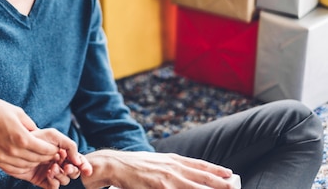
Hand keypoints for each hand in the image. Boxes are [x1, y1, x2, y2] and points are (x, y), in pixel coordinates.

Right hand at [0, 95, 89, 181]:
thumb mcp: (18, 112)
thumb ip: (31, 125)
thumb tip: (39, 134)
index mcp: (22, 138)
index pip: (44, 150)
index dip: (52, 151)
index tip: (55, 148)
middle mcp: (14, 151)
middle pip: (36, 160)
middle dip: (46, 158)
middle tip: (50, 155)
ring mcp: (3, 157)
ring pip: (25, 166)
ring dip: (34, 164)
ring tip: (39, 159)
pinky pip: (13, 169)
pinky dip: (22, 168)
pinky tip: (26, 163)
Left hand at [11, 143, 89, 188]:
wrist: (17, 145)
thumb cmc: (37, 137)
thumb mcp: (54, 136)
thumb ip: (70, 145)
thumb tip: (78, 161)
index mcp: (64, 152)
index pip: (79, 161)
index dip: (84, 166)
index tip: (85, 169)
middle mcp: (59, 163)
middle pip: (73, 172)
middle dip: (72, 171)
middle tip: (66, 167)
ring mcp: (50, 172)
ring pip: (64, 180)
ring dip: (61, 175)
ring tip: (52, 167)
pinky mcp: (42, 180)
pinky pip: (53, 186)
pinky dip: (54, 182)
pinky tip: (49, 174)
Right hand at [81, 150, 236, 188]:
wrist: (112, 164)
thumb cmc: (133, 165)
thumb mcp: (155, 162)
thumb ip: (171, 167)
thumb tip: (186, 173)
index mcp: (171, 160)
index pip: (198, 165)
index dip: (215, 169)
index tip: (229, 173)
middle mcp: (171, 167)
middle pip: (201, 177)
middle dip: (219, 182)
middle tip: (234, 185)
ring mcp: (166, 179)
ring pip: (194, 186)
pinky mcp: (158, 188)